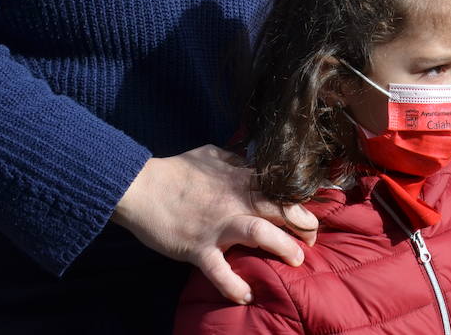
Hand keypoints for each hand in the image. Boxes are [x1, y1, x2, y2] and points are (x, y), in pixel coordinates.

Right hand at [113, 145, 318, 303]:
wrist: (139, 187)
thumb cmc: (175, 170)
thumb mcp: (210, 154)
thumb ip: (235, 159)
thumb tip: (250, 162)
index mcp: (239, 178)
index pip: (281, 188)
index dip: (301, 201)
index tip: (311, 213)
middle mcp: (234, 201)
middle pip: (280, 210)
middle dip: (304, 225)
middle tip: (312, 240)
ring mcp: (217, 226)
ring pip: (260, 234)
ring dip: (283, 248)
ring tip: (297, 261)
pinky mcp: (198, 248)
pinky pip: (220, 271)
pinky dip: (234, 286)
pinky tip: (247, 296)